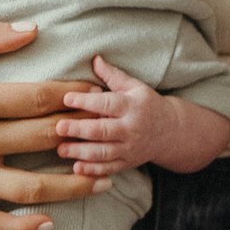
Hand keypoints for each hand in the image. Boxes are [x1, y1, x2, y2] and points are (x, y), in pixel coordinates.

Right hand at [0, 21, 112, 229]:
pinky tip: (49, 220)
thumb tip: (34, 29)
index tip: (97, 95)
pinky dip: (23, 227)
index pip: (39, 98)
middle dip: (82, 136)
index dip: (75, 95)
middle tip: (109, 134)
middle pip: (43, 141)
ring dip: (72, 186)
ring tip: (102, 180)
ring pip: (29, 189)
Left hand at [55, 55, 173, 174]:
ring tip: (60, 149)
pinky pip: (109, 168)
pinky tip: (76, 168)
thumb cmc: (147, 105)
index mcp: (132, 106)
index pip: (107, 103)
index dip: (86, 100)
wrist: (171, 132)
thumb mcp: (134, 86)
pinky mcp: (128, 163)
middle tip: (58, 127)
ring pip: (104, 153)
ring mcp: (130, 148)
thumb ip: (112, 75)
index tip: (66, 98)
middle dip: (79, 130)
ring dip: (81, 152)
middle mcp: (132, 128)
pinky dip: (93, 171)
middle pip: (103, 130)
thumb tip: (94, 58)